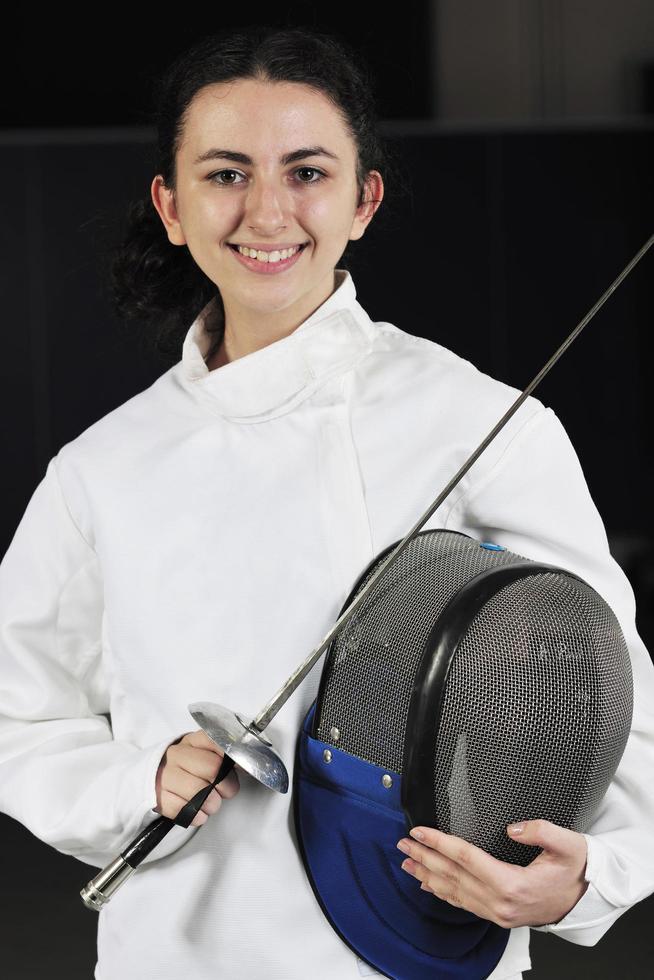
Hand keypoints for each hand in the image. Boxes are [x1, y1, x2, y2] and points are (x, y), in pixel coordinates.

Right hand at [155, 729, 239, 826]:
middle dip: (226, 785)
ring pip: (197, 791)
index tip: (241, 768)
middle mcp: (177, 754)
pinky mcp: (157, 797)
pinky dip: (197, 816)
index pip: (217, 742)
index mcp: (192, 741)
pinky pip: (183, 810)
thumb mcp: (202, 754)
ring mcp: (165, 775)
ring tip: (211, 804)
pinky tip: (199, 812)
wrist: (154, 777)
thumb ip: (223, 757)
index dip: (233, 757)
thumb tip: (247, 766)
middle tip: (226, 791)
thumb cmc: (186, 767)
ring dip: (212, 804)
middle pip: (212, 768)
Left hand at [396, 819, 588, 927]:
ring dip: (427, 875)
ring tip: (408, 862)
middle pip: (453, 876)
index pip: (465, 858)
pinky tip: (429, 884)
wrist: (585, 898)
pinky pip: (463, 903)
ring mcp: (498, 912)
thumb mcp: (567, 844)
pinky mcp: (498, 915)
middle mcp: (500, 902)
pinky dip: (442, 893)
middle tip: (404, 843)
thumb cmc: (575, 870)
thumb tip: (513, 828)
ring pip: (453, 892)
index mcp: (512, 884)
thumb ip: (541, 831)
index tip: (420, 831)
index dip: (439, 843)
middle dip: (425, 857)